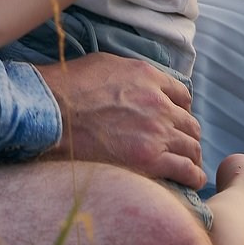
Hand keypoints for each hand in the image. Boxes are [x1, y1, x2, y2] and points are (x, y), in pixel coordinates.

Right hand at [37, 54, 205, 188]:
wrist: (51, 112)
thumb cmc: (66, 87)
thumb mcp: (103, 64)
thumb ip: (128, 74)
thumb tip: (132, 83)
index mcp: (147, 77)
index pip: (182, 96)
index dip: (179, 110)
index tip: (173, 121)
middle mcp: (158, 103)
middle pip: (190, 123)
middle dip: (186, 135)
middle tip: (179, 147)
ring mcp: (156, 132)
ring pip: (192, 147)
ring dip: (191, 156)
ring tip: (187, 166)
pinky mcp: (149, 160)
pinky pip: (186, 170)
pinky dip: (192, 176)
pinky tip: (190, 180)